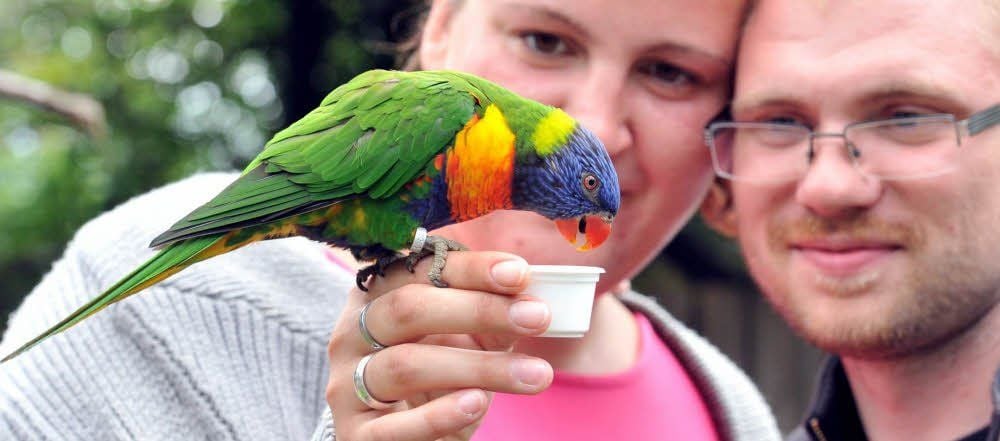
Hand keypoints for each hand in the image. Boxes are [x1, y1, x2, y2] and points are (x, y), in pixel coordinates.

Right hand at [326, 251, 553, 440]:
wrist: (406, 436)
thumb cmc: (440, 375)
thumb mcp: (463, 337)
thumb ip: (489, 316)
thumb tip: (529, 297)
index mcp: (375, 295)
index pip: (419, 269)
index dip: (471, 269)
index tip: (519, 274)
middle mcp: (351, 332)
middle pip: (408, 308)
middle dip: (478, 310)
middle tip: (537, 317)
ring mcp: (346, 383)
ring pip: (407, 366)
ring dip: (479, 367)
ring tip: (534, 374)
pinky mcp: (354, 434)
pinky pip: (395, 427)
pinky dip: (439, 415)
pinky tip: (478, 403)